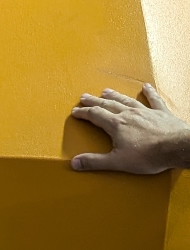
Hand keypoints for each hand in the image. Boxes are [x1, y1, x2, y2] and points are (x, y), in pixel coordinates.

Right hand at [70, 85, 189, 174]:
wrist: (176, 148)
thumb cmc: (148, 156)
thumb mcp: (117, 162)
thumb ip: (95, 162)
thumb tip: (74, 162)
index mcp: (116, 125)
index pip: (95, 115)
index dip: (83, 113)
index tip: (75, 111)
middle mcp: (129, 114)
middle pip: (107, 104)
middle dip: (94, 101)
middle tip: (84, 97)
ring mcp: (145, 111)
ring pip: (126, 100)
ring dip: (114, 95)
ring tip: (106, 90)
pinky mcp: (161, 113)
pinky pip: (153, 100)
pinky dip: (149, 92)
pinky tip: (146, 87)